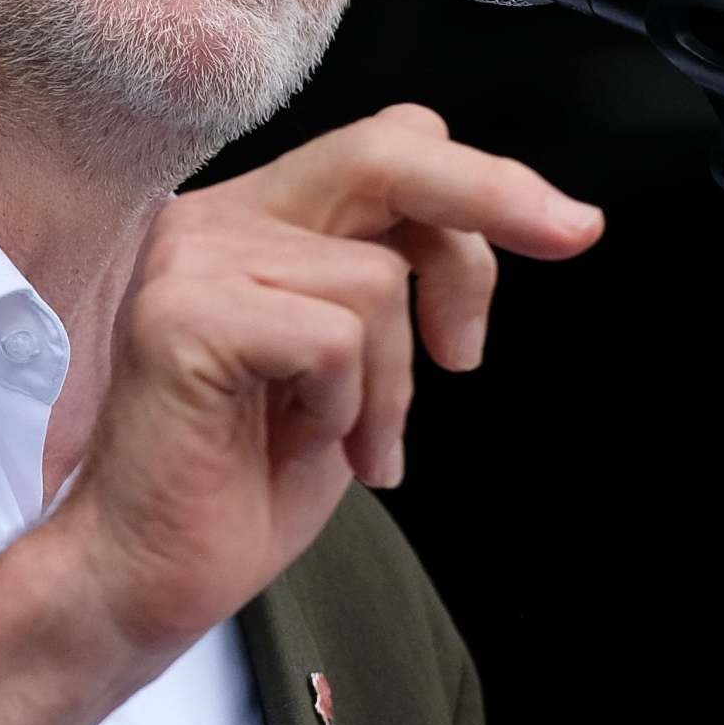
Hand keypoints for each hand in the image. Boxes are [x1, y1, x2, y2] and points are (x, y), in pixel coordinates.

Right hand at [0, 105, 602, 724]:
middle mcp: (215, 219)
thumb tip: (508, 224)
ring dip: (392, 385)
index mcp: (252, 222)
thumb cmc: (244, 483)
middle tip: (576, 236)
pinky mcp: (183, 313)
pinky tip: (294, 441)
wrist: (148, 575)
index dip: (479, 182)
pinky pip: (334, 339)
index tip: (566, 230)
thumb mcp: (354, 371)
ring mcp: (191, 258)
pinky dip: (343, 406)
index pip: (380, 149)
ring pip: (374, 281)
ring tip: (352, 445)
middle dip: (495, 194)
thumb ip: (394, 286)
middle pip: (383, 158)